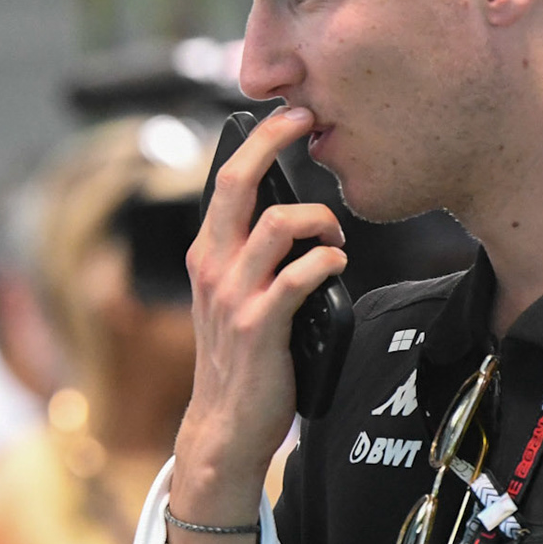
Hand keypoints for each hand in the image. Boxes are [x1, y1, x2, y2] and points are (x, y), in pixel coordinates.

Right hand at [172, 106, 346, 527]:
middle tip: (308, 120)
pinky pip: (297, 276)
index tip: (291, 116)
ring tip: (335, 235)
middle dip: (273, 143)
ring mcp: (233, 296)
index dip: (257, 141)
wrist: (224, 426)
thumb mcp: (234, 298)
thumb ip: (252, 259)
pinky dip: (325, 262)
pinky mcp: (259, 326)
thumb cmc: (241, 361)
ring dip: (318, 220)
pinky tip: (336, 266)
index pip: (225, 181)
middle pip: (237, 184)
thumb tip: (297, 218)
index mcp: (206, 255)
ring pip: (275, 225)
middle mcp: (212, 267)